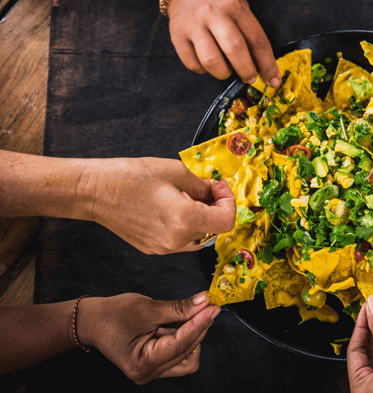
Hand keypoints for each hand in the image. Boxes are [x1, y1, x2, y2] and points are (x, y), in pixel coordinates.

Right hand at [78, 292, 219, 384]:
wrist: (93, 321)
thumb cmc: (113, 314)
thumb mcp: (149, 308)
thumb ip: (180, 308)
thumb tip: (204, 302)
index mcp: (142, 362)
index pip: (181, 342)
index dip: (200, 323)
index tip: (213, 307)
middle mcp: (147, 373)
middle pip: (187, 350)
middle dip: (198, 326)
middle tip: (207, 304)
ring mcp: (151, 372)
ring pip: (188, 357)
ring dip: (192, 335)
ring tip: (187, 314)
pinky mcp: (155, 366)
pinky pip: (179, 356)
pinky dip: (184, 339)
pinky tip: (179, 323)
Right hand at [80, 157, 235, 253]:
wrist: (93, 191)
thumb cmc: (130, 177)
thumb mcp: (175, 171)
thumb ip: (202, 184)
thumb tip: (215, 191)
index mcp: (185, 219)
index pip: (227, 221)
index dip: (229, 202)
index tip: (219, 188)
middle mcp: (177, 240)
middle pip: (214, 229)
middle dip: (215, 208)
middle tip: (205, 188)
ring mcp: (165, 248)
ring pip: (199, 237)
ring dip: (202, 218)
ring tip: (187, 197)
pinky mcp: (154, 249)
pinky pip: (181, 240)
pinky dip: (186, 225)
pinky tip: (171, 207)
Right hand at [167, 0, 279, 84]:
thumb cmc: (218, 3)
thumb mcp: (238, 8)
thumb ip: (250, 33)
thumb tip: (263, 68)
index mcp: (234, 6)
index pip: (256, 40)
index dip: (267, 64)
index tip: (273, 80)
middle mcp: (213, 14)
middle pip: (235, 50)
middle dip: (247, 71)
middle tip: (250, 78)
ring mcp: (193, 25)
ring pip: (211, 61)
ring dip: (223, 73)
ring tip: (227, 70)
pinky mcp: (177, 35)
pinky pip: (193, 64)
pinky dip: (203, 70)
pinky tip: (208, 64)